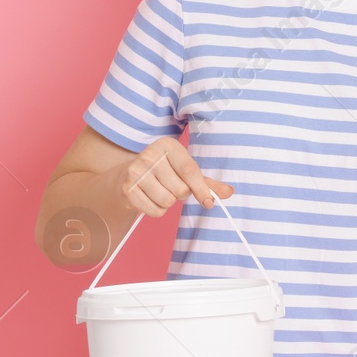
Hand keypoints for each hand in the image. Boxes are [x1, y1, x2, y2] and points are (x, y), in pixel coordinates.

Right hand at [116, 137, 234, 216]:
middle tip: (172, 186)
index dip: (201, 189)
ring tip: (161, 191)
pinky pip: (154, 211)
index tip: (209, 202)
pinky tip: (151, 198)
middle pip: (179, 190)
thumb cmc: (165, 172)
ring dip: (169, 203)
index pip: (189, 171)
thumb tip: (229, 192)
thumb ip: (207, 182)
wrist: (128, 175)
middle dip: (181, 194)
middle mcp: (149, 155)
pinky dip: (157, 210)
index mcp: (168, 146)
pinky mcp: (127, 189)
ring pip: (167, 201)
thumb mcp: (185, 171)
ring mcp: (135, 172)